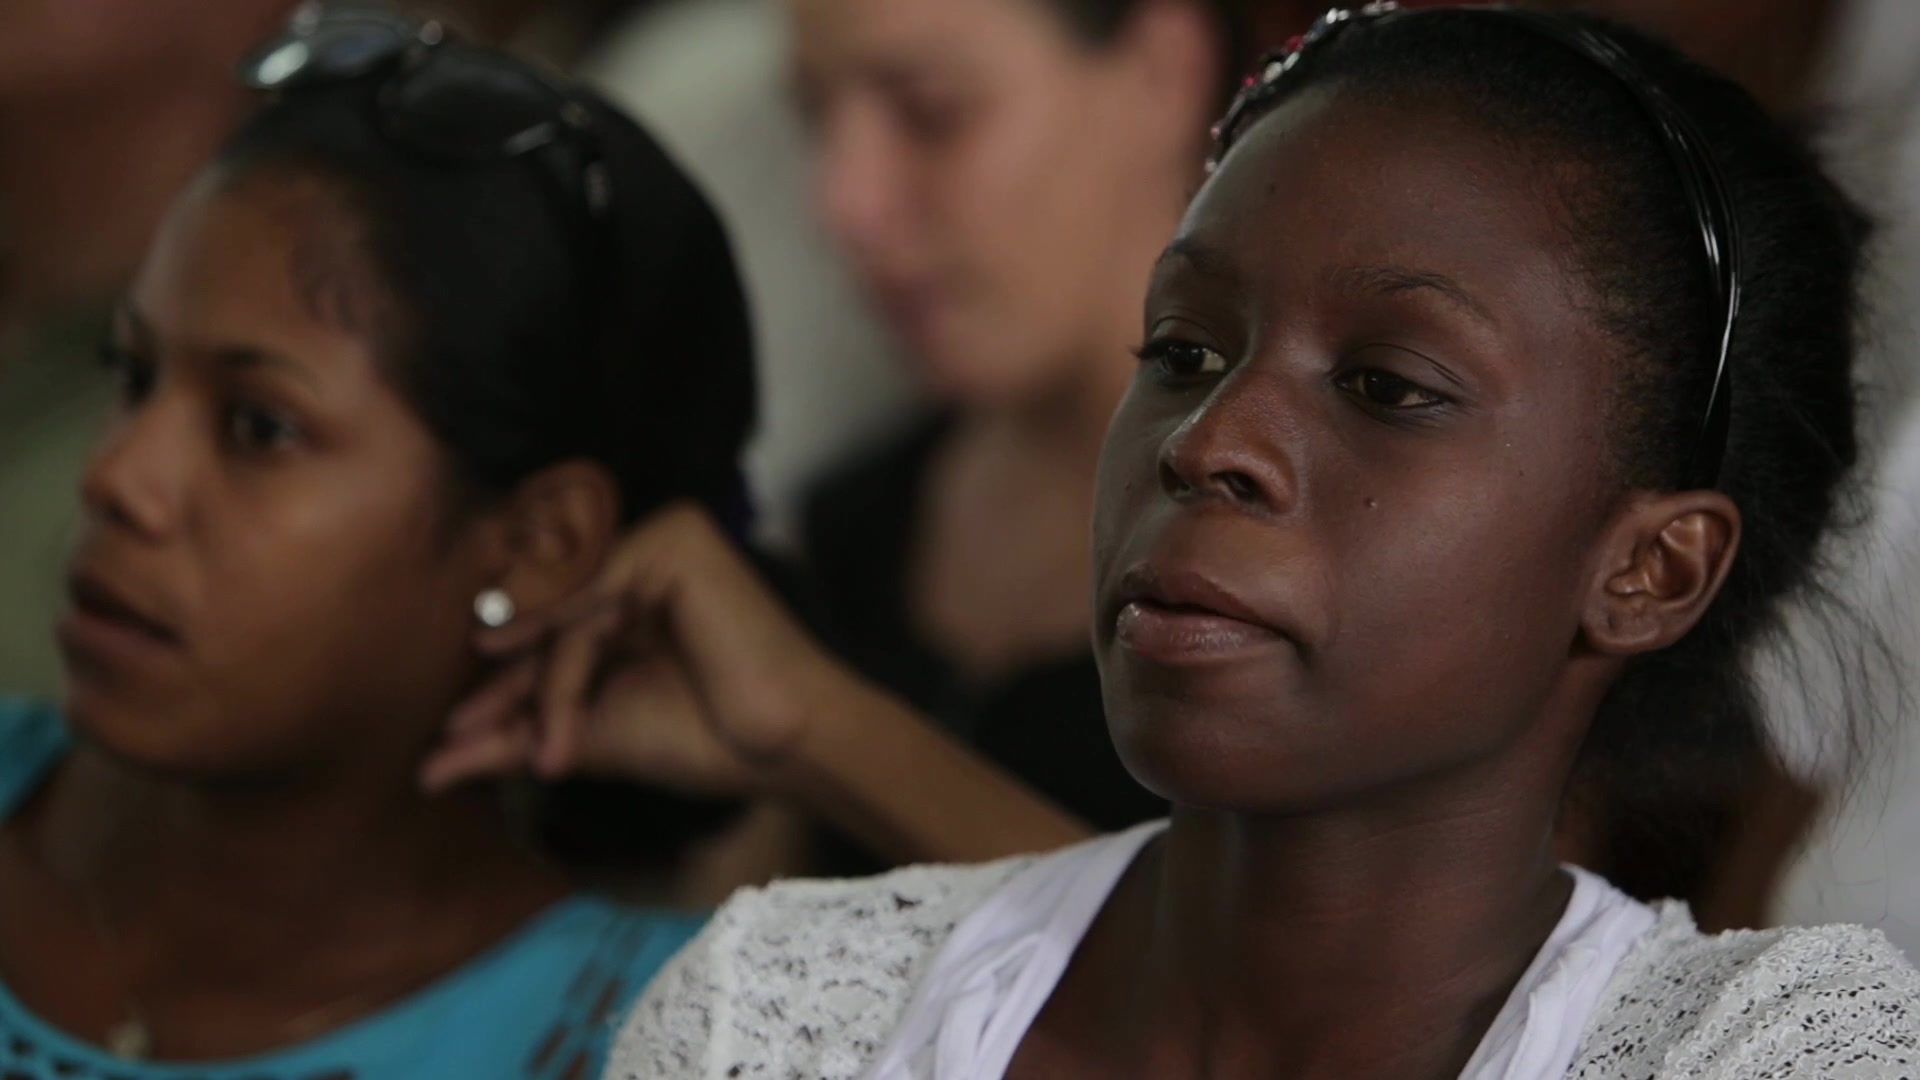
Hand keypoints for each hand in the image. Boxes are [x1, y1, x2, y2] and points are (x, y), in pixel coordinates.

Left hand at [420, 503, 853, 796]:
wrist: (786, 751)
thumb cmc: (707, 742)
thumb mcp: (589, 735)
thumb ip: (513, 739)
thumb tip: (428, 770)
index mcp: (630, 593)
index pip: (545, 631)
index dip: (499, 687)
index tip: (447, 743)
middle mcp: (642, 557)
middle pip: (546, 619)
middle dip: (504, 688)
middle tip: (455, 740)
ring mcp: (661, 541)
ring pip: (567, 612)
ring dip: (553, 688)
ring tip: (557, 758)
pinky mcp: (677, 540)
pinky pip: (594, 591)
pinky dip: (565, 644)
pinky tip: (535, 692)